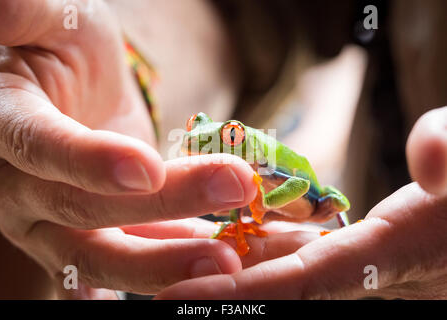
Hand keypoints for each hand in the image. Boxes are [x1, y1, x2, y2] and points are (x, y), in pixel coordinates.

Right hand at [0, 0, 255, 298]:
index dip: (91, 162)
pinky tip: (208, 269)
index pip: (41, 147)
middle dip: (163, 204)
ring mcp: (50, 219)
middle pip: (85, 208)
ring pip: (101, 254)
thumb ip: (28, 16)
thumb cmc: (66, 50)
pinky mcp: (85, 234)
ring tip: (226, 259)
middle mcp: (19, 184)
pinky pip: (121, 259)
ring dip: (165, 259)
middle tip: (236, 190)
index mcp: (6, 123)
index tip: (149, 170)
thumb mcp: (55, 21)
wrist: (74, 89)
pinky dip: (161, 269)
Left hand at [156, 106, 446, 299]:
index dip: (242, 294)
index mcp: (395, 254)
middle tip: (157, 290)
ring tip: (178, 266)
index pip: (305, 281)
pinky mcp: (366, 257)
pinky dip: (267, 252)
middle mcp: (372, 274)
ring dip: (236, 270)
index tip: (176, 297)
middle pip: (283, 286)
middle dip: (223, 292)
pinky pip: (306, 256)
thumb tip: (428, 157)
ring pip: (289, 270)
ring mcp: (367, 269)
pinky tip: (231, 240)